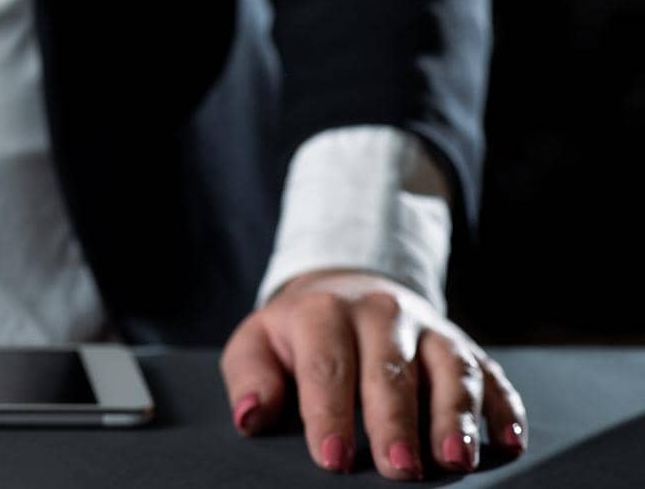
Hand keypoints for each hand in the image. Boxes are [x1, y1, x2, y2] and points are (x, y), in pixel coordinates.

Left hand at [221, 270, 527, 478]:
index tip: (332, 458)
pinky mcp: (467, 347)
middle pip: (391, 369)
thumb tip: (249, 415)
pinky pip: (491, 375)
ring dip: (455, 415)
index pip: (326, 366)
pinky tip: (507, 442)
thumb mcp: (259, 344)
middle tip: (398, 468)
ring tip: (456, 459)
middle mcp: (382, 314)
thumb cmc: (299, 335)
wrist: (347, 289)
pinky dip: (502, 408)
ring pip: (449, 368)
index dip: (329, 413)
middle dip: (395, 421)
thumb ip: (250, 377)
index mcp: (324, 313)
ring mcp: (430, 329)